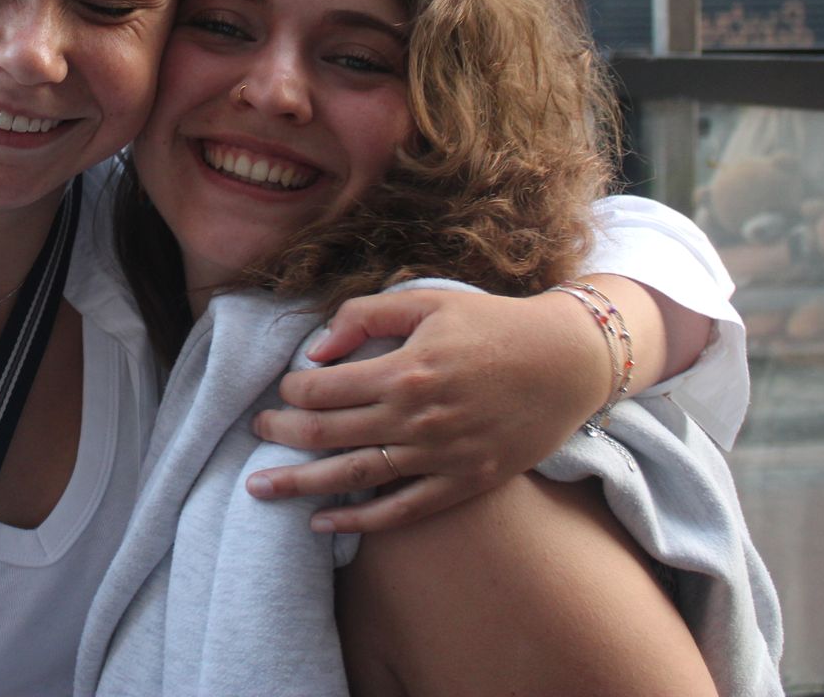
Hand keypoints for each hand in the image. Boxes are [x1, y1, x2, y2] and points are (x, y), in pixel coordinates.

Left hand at [246, 289, 610, 532]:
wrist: (567, 362)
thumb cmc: (493, 324)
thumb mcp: (427, 301)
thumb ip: (365, 316)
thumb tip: (315, 351)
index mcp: (405, 370)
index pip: (322, 389)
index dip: (291, 390)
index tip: (284, 388)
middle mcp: (417, 419)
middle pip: (326, 435)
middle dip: (281, 434)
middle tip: (256, 432)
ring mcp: (440, 457)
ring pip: (353, 477)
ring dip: (300, 485)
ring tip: (259, 490)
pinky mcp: (464, 483)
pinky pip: (401, 510)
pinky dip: (359, 520)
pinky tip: (323, 523)